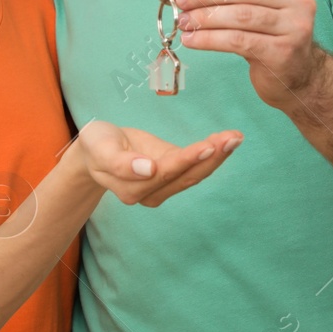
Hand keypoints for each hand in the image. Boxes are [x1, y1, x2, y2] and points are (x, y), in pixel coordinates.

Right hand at [72, 120, 242, 207]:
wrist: (97, 150)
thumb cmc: (98, 145)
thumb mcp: (100, 148)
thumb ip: (120, 162)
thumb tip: (148, 170)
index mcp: (132, 187)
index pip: (165, 172)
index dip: (187, 160)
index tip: (207, 147)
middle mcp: (150, 193)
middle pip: (186, 176)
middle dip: (211, 157)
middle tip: (233, 138)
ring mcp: (163, 187)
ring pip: (194, 175)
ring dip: (217, 156)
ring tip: (235, 137)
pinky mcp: (172, 176)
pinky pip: (195, 169)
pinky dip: (213, 154)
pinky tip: (227, 140)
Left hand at [173, 0, 323, 109]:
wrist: (298, 74)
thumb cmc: (271, 34)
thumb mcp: (260, 5)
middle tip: (181, 0)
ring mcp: (294, 26)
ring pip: (240, 15)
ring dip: (205, 17)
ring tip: (184, 21)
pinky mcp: (282, 51)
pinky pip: (238, 41)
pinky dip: (210, 39)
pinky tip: (192, 40)